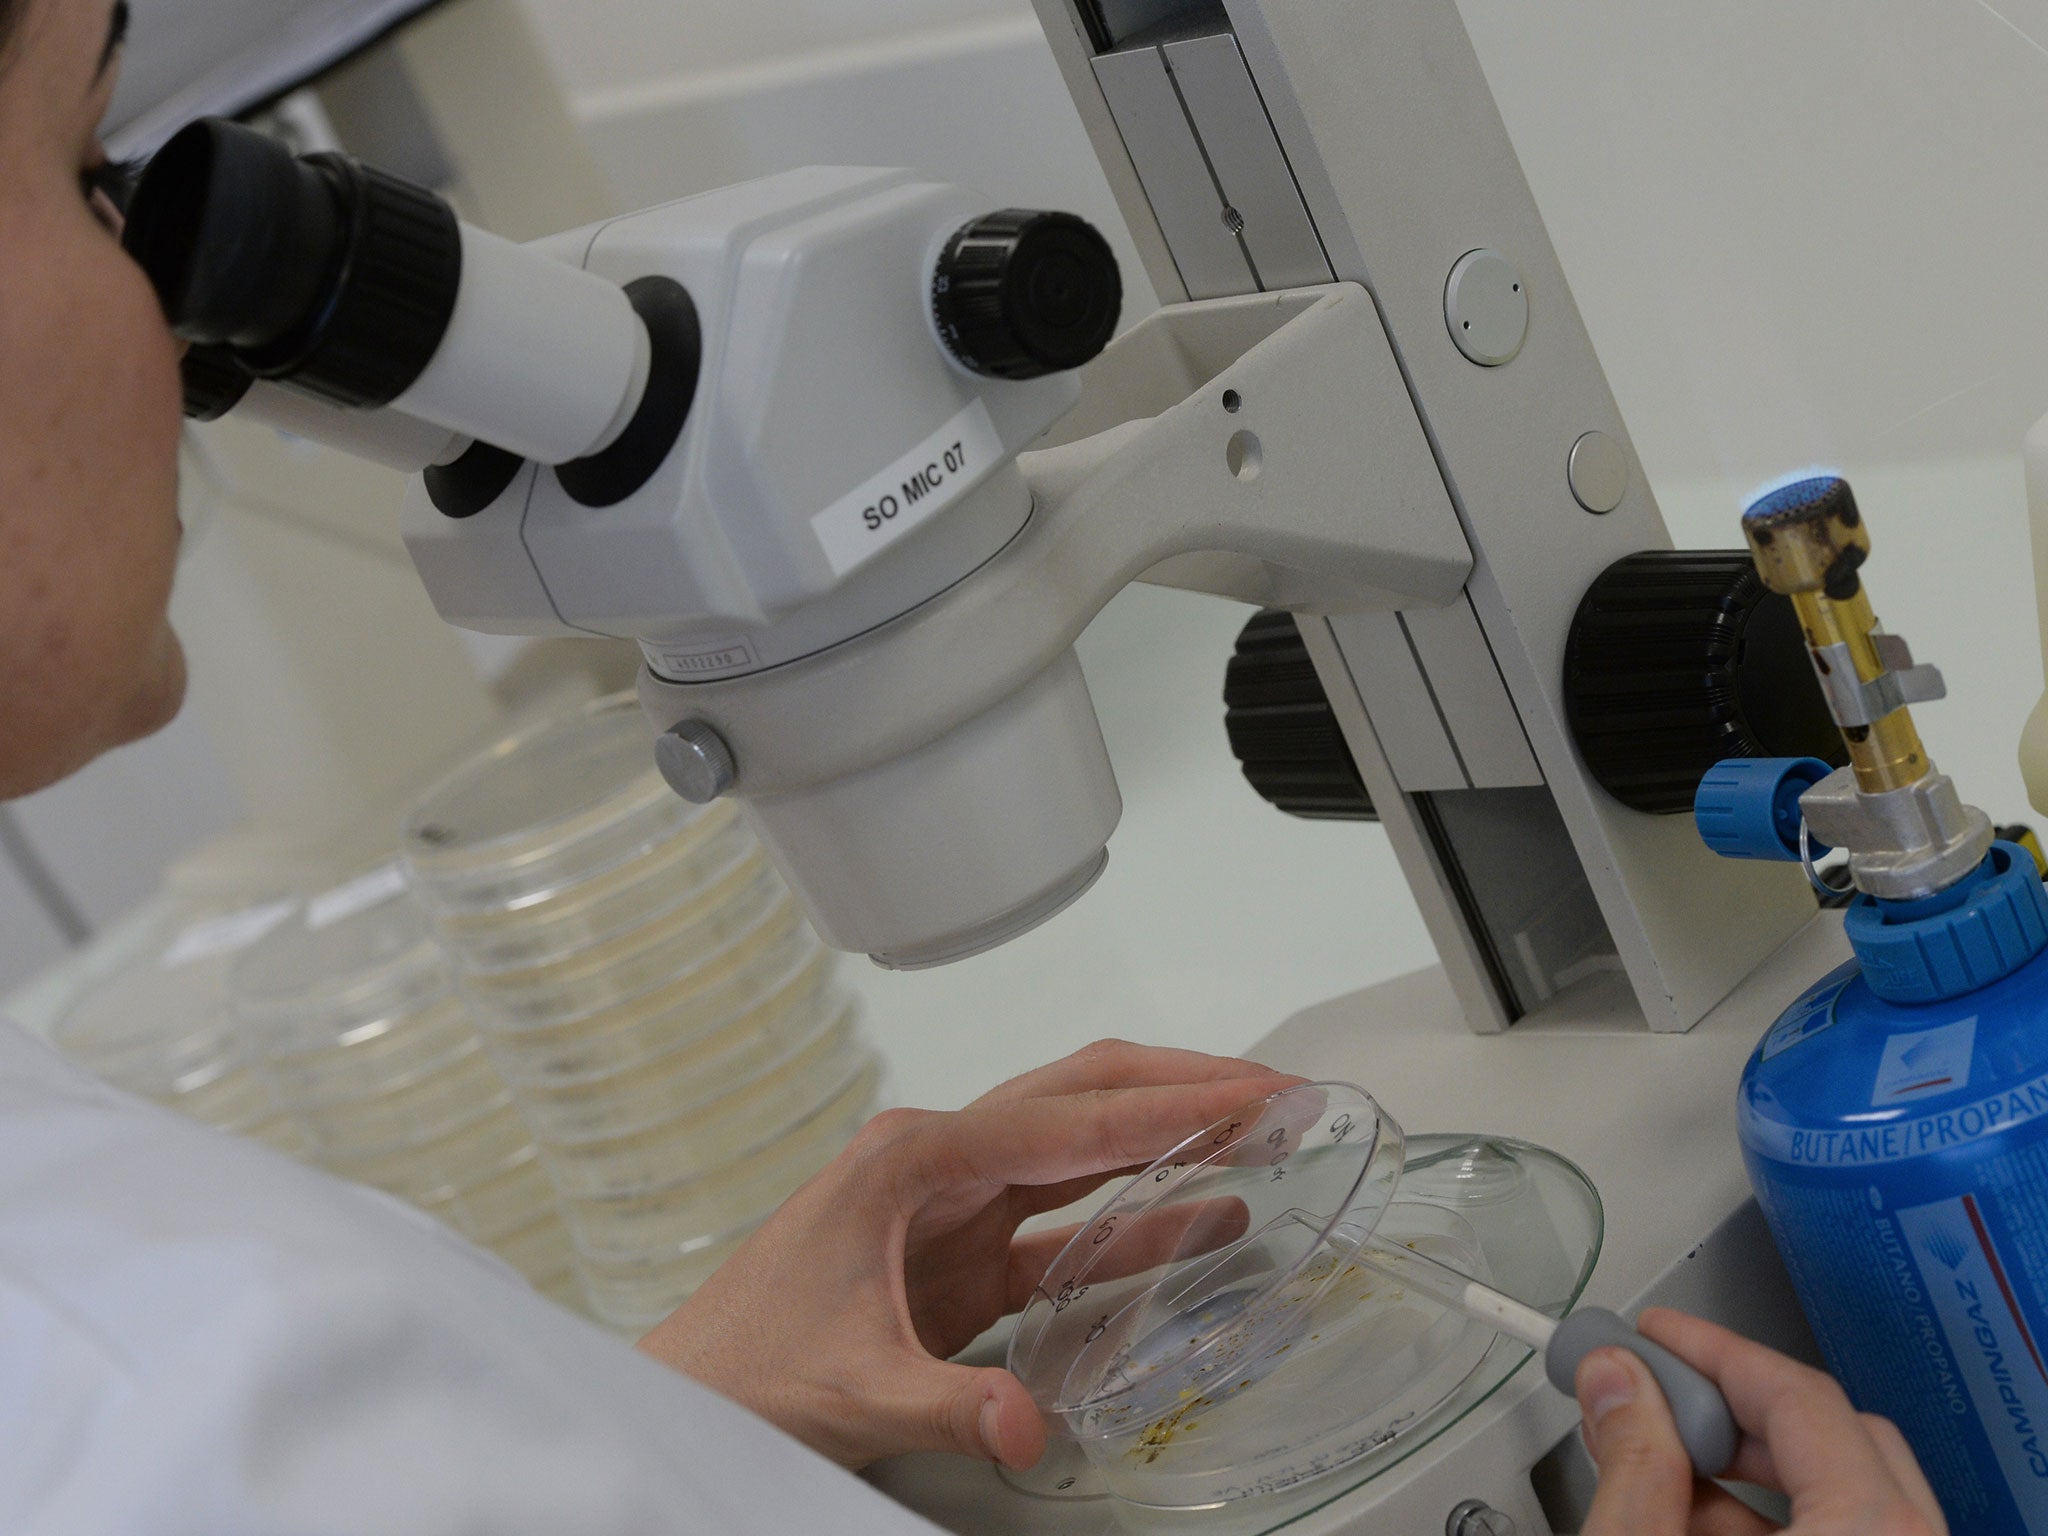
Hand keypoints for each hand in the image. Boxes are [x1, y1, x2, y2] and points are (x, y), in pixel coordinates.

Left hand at [637, 1040, 1297, 1470]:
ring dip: (1171, 1143)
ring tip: (1262, 1135)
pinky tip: (1206, 1219)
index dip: (1168, 1109)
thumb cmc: (747, 1367)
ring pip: (1084, 1150)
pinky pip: (1070, 1229)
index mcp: (914, 1159)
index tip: (1247, 1096)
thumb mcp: (853, 1387)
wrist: (695, 1393)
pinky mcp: (968, 1256)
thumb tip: (1031, 1426)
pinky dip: (1141, 1221)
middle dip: (1180, 1088)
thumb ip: (950, 1403)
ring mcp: (957, 1204)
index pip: (1067, 1121)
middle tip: (1273, 1091)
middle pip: (1081, 1097)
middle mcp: (942, 1161)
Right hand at [1577, 1308, 1947, 1534]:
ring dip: (1743, 1469)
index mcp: (1874, 1534)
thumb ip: (1632, 1463)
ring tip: (1655, 1461)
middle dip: (1730, 1405)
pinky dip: (1771, 1525)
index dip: (1711, 1350)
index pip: (1800, 1397)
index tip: (1655, 1333)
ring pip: (1842, 1496)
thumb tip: (1617, 1380)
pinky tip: (1689, 1519)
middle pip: (1832, 1437)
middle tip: (1654, 1389)